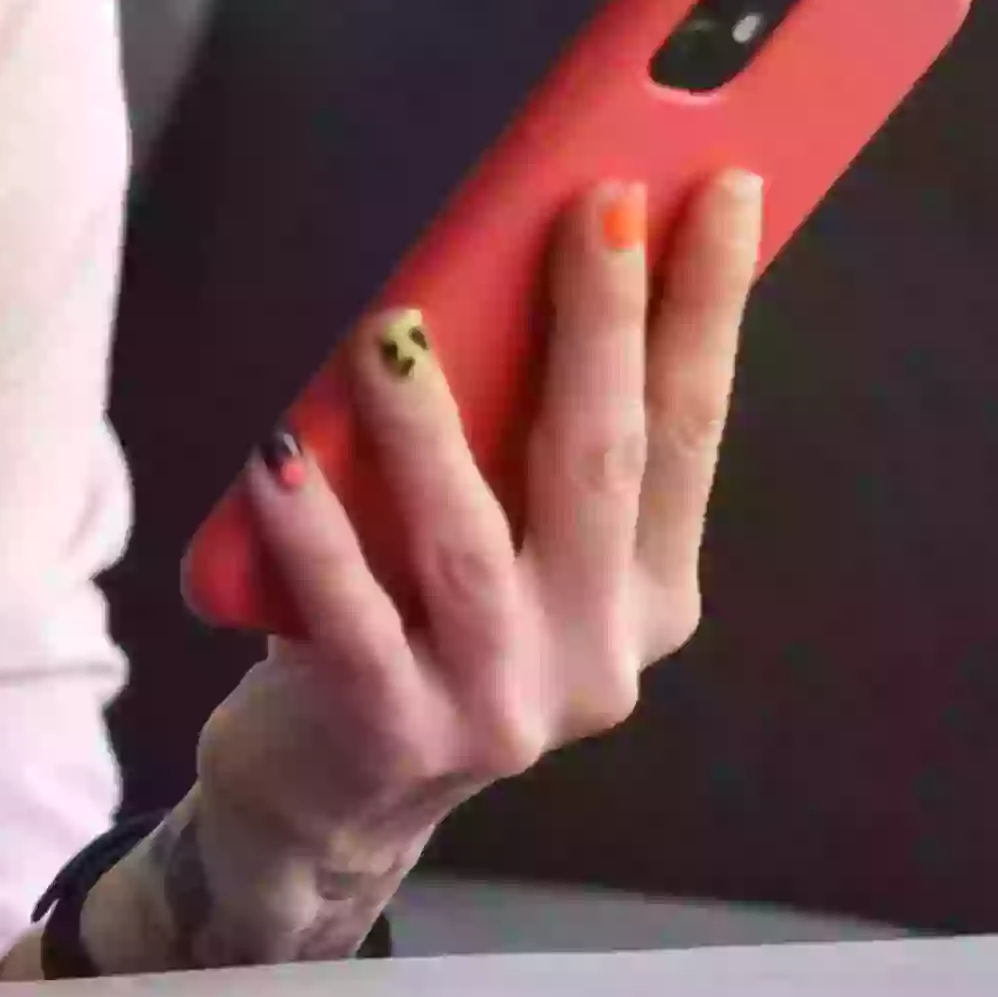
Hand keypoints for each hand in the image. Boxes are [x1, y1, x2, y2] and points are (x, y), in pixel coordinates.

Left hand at [177, 167, 765, 957]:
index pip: (690, 431)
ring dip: (428, 425)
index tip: (721, 195)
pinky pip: (345, 611)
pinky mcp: (393, 730)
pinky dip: (313, 530)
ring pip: (471, 540)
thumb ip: (518, 446)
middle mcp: (594, 652)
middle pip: (602, 464)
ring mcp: (500, 701)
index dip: (707, 312)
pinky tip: (276, 454)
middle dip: (606, 327)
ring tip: (390, 328)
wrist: (326, 801)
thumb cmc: (409, 629)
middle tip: (596, 206)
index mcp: (644, 596)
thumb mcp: (501, 544)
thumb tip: (512, 267)